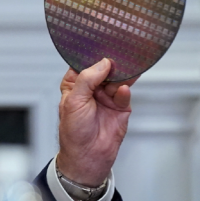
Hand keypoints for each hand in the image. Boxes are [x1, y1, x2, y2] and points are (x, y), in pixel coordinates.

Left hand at [56, 58, 136, 186]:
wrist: (88, 156)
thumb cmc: (73, 131)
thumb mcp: (74, 101)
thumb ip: (87, 80)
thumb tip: (102, 63)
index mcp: (75, 84)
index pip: (83, 64)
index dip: (91, 55)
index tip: (100, 44)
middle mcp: (91, 88)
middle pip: (104, 69)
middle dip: (111, 63)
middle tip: (118, 54)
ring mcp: (107, 96)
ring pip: (117, 79)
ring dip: (121, 75)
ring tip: (125, 69)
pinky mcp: (120, 106)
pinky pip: (125, 93)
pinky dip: (125, 90)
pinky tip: (123, 90)